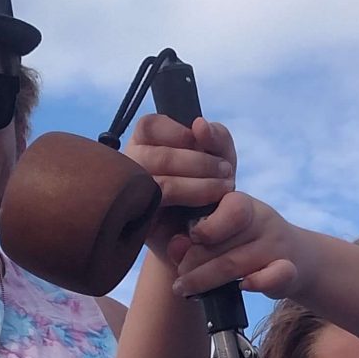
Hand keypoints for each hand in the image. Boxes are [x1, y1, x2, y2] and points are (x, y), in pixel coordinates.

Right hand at [124, 114, 236, 248]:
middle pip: (158, 157)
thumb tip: (199, 124)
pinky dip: (188, 207)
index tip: (202, 142)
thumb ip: (215, 136)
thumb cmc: (210, 185)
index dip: (178, 132)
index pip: (149, 126)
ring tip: (223, 189)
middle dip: (199, 163)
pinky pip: (159, 214)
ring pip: (160, 184)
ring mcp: (132, 196)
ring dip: (199, 186)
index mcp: (144, 144)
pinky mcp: (141, 223)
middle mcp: (132, 167)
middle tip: (226, 172)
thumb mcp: (219, 156)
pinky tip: (207, 209)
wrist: (211, 233)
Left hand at [170, 192, 310, 300]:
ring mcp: (277, 247)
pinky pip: (275, 277)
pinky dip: (257, 282)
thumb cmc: (242, 240)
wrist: (293, 255)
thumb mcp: (219, 230)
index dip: (207, 228)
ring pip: (236, 264)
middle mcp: (263, 222)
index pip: (231, 210)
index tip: (191, 239)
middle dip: (193, 263)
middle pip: (223, 245)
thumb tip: (175, 247)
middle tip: (178, 278)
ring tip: (184, 289)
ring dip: (205, 280)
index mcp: (243, 204)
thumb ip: (193, 236)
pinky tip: (242, 287)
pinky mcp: (289, 272)